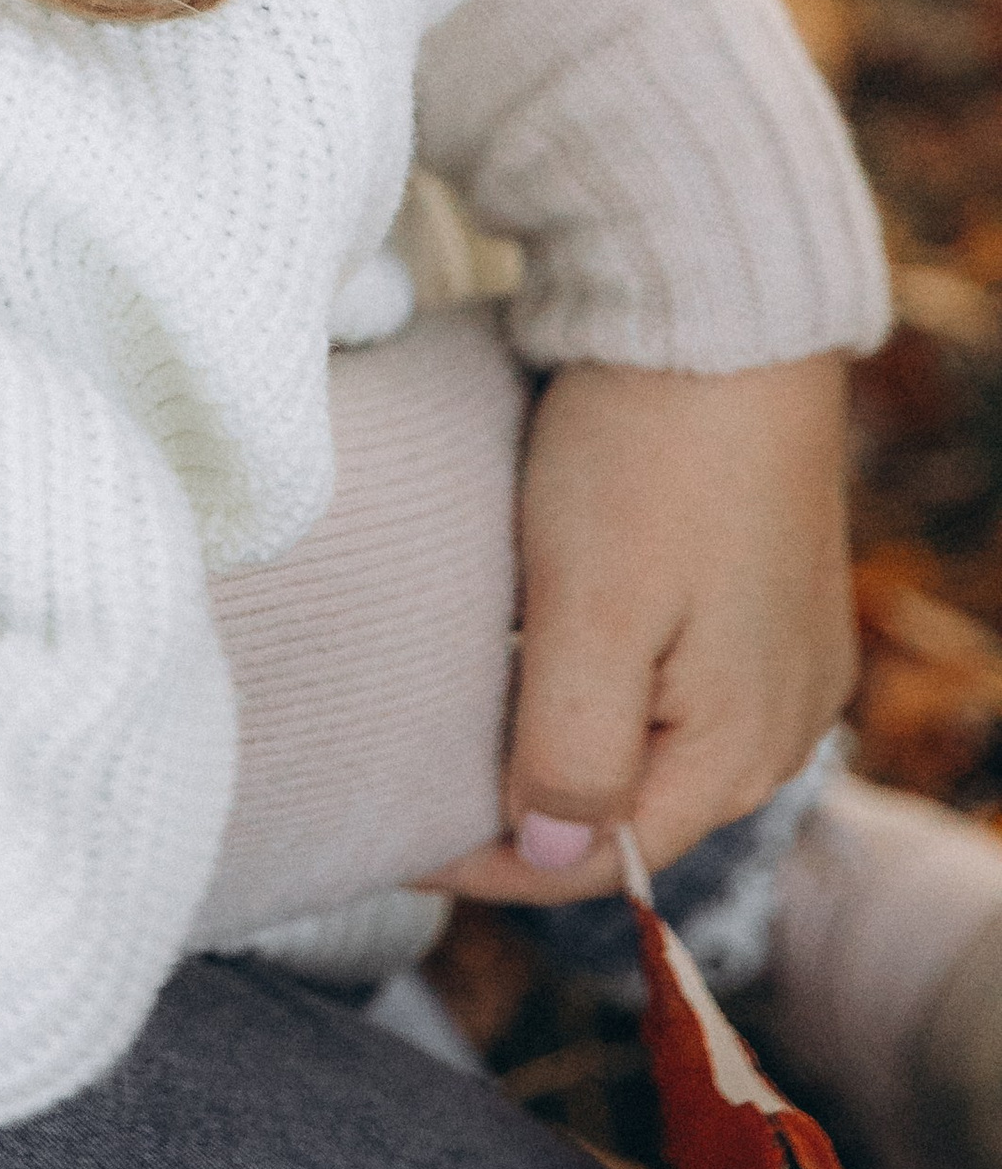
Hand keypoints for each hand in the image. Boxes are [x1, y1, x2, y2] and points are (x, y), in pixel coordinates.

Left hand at [426, 354, 856, 904]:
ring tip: (464, 728)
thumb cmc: (648, 452)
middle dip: (524, 808)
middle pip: (630, 807)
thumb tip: (550, 849)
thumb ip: (571, 746)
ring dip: (559, 742)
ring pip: (650, 743)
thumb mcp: (590, 610)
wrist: (720, 309)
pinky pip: (675, 680)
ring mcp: (778, 656)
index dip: (488, 859)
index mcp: (740, 748)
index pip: (598, 858)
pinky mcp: (761, 596)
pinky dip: (600, 683)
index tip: (390, 836)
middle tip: (416, 792)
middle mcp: (779, 722)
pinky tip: (539, 655)